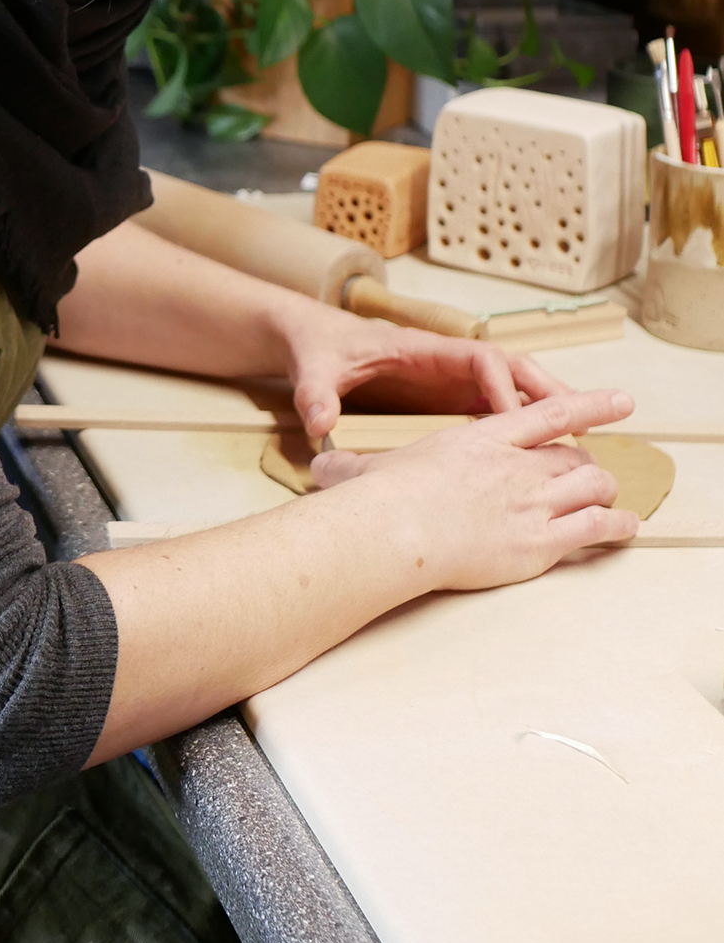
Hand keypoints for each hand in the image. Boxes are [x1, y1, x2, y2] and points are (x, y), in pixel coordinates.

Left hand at [277, 296, 567, 436]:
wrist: (310, 342)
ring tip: (580, 445)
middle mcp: (446, 360)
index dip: (502, 387)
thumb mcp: (315, 368)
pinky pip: (495, 408)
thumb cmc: (318, 348)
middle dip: (547, 394)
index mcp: (423, 348)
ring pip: (512, 388)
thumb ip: (317, 391)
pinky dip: (522, 428)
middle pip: (512, 368)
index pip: (480, 358)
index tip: (516, 421)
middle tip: (581, 428)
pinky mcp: (447, 397)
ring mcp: (450, 378)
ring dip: (545, 411)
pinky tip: (541, 460)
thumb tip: (317, 420)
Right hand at [308, 388, 638, 589]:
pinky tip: (626, 531)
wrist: (393, 530)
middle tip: (592, 474)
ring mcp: (531, 501)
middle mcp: (515, 464)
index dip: (588, 404)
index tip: (621, 400)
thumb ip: (347, 468)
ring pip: (593, 486)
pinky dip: (617, 528)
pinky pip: (595, 528)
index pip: (547, 413)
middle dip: (588, 464)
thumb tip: (315, 467)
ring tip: (615, 503)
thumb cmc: (376, 501)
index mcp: (481, 439)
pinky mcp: (538, 541)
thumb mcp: (360, 473)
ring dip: (606, 493)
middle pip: (575, 453)